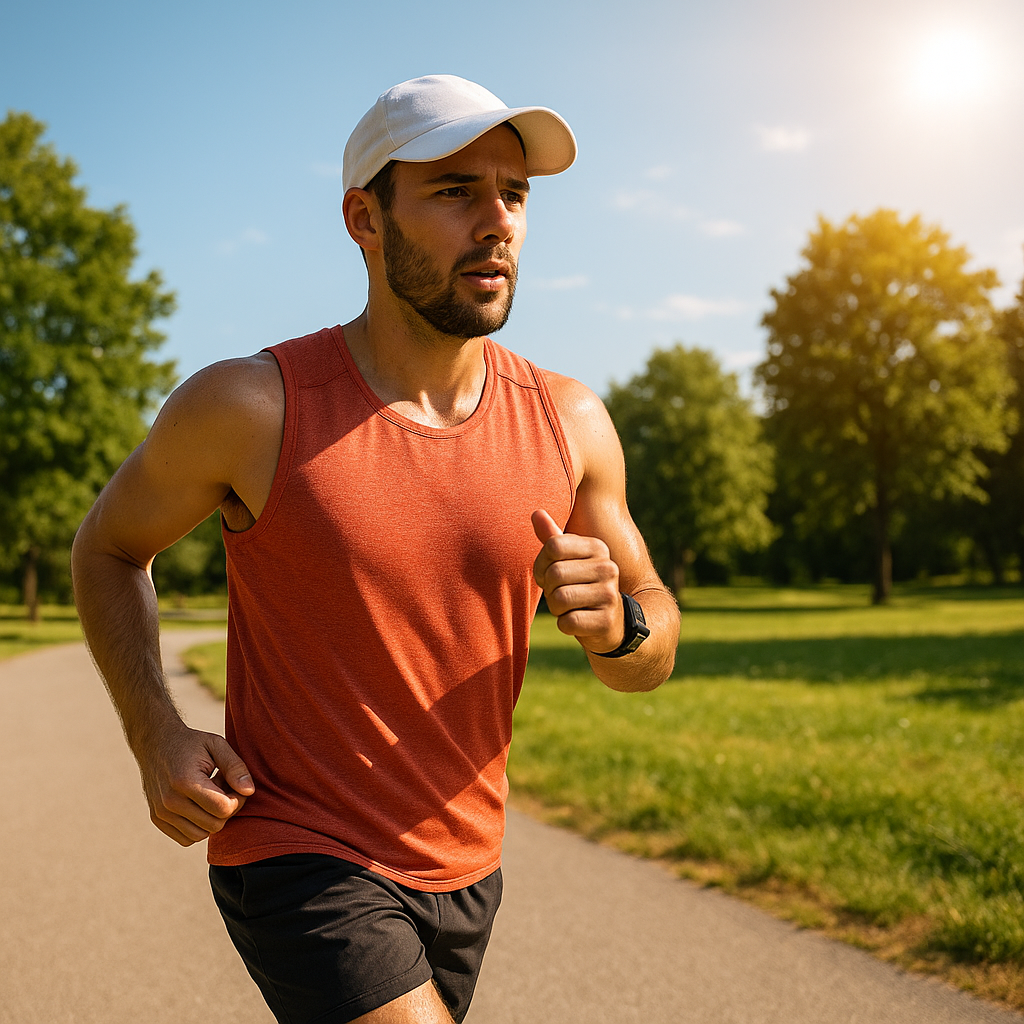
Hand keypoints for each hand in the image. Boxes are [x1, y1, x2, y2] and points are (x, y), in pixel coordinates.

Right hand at [137, 723, 254, 846]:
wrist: (155, 744)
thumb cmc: (191, 743)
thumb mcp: (217, 745)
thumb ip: (235, 767)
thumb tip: (249, 791)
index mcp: (185, 781)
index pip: (223, 809)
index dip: (238, 799)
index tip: (235, 784)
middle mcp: (170, 801)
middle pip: (215, 825)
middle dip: (226, 808)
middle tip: (223, 787)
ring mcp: (161, 813)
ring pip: (201, 835)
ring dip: (212, 818)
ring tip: (210, 794)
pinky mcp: (158, 820)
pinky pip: (187, 838)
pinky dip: (198, 826)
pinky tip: (198, 804)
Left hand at [532, 509, 623, 654]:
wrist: (612, 622)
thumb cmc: (582, 586)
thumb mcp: (570, 560)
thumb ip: (553, 537)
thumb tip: (536, 512)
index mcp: (597, 547)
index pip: (553, 546)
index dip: (541, 564)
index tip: (548, 574)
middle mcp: (607, 567)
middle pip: (554, 573)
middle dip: (549, 589)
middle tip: (560, 594)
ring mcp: (609, 594)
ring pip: (559, 599)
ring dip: (556, 608)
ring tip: (570, 607)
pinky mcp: (606, 621)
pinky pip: (567, 622)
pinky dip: (565, 625)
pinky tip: (578, 621)